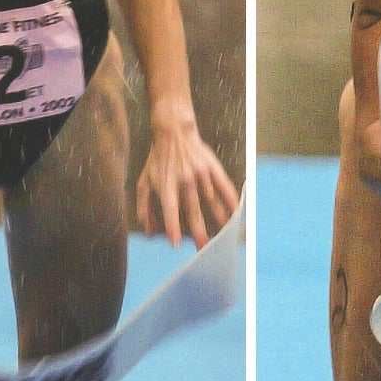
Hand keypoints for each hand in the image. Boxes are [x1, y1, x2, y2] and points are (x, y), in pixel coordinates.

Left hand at [134, 120, 239, 249]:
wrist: (173, 132)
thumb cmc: (158, 159)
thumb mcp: (145, 180)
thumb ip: (144, 206)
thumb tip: (147, 230)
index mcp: (166, 184)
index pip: (169, 209)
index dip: (172, 226)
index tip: (176, 243)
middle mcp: (183, 180)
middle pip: (193, 209)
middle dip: (199, 230)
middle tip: (204, 248)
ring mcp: (199, 173)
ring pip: (211, 200)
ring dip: (218, 219)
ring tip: (225, 235)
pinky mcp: (211, 167)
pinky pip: (223, 185)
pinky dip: (231, 199)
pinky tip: (236, 211)